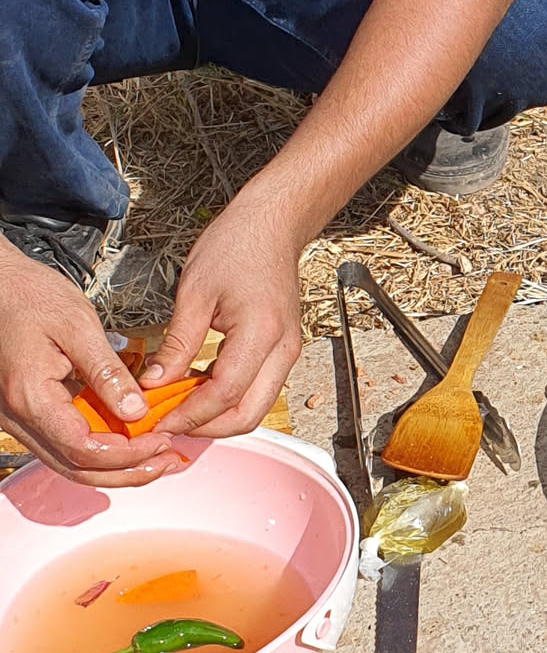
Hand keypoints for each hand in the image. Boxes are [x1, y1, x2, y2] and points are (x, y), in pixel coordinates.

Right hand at [0, 241, 191, 487]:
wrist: (0, 286)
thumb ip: (107, 372)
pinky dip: (97, 449)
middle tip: (165, 460)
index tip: (159, 441)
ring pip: (68, 462)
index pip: (83, 447)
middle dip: (126, 472)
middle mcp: (19, 416)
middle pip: (76, 467)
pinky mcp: (27, 412)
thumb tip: (135, 410)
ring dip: (114, 467)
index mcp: (31, 396)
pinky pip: (62, 443)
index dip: (126, 454)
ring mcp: (19, 418)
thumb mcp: (78, 326)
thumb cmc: (30, 297)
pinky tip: (126, 440)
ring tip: (154, 456)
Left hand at [140, 200, 303, 437]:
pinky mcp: (281, 351)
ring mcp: (286, 353)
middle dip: (205, 428)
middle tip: (167, 423)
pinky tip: (195, 390)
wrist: (272, 225)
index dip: (188, 415)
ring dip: (216, 416)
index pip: (224, 395)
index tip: (158, 421)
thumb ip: (177, 345)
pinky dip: (226, 400)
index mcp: (261, 333)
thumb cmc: (237, 246)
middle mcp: (282, 350)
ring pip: (254, 408)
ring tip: (176, 407)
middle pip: (247, 415)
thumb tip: (154, 384)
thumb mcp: (196, 293)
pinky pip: (256, 390)